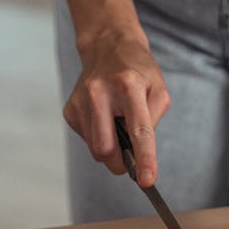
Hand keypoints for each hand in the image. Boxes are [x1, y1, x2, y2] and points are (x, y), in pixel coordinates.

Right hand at [63, 33, 168, 187]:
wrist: (107, 47)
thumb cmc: (137, 72)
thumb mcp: (158, 90)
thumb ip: (152, 122)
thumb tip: (137, 152)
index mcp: (128, 86)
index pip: (138, 131)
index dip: (144, 159)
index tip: (146, 181)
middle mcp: (100, 92)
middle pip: (106, 149)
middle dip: (120, 163)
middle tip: (130, 159)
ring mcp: (80, 101)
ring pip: (95, 148)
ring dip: (110, 147)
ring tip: (116, 124)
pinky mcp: (70, 109)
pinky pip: (86, 139)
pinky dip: (98, 137)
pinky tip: (104, 118)